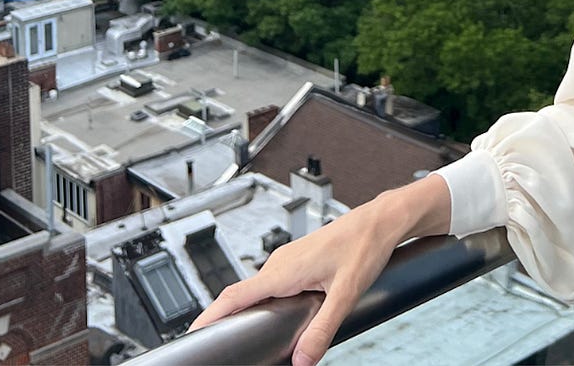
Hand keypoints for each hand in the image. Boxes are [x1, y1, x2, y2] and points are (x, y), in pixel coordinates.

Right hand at [188, 173, 450, 364]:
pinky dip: (263, 301)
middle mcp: (279, 263)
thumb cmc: (365, 246)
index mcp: (283, 270)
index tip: (192, 334)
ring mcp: (287, 260)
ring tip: (241, 334)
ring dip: (247, 310)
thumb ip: (322, 329)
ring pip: (257, 290)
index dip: (209, 316)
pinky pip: (271, 284)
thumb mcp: (345, 294)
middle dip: (226, 319)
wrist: (380, 221)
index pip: (233, 296)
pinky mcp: (297, 261)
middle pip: (240, 296)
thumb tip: (302, 359)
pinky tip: (274, 314)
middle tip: (218, 344)